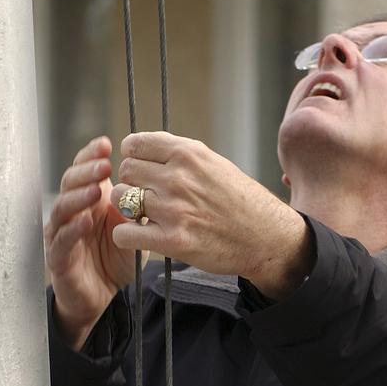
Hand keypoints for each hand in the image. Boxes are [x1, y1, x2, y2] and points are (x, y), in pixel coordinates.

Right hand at [44, 136, 136, 349]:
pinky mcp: (58, 258)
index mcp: (88, 200)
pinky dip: (73, 229)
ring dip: (78, 196)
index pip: (85, 169)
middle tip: (105, 164)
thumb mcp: (134, 228)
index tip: (108, 144)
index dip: (92, 155)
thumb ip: (139, 206)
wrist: (104, 294)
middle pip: (70, 182)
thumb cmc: (118, 257)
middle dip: (86, 171)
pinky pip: (61, 241)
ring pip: (62, 208)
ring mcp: (60, 234)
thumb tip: (158, 179)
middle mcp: (71, 212)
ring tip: (96, 189)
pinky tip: (86, 221)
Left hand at [111, 132, 312, 298]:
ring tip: (148, 216)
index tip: (143, 170)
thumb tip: (141, 148)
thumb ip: (179, 155)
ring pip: (120, 199)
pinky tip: (144, 236)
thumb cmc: (241, 201)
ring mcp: (173, 209)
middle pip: (125, 171)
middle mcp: (178, 178)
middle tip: (148, 196)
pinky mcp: (172, 240)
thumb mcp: (214, 164)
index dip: (133, 157)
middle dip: (132, 183)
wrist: (266, 237)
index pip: (134, 145)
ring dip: (129, 209)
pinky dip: (128, 236)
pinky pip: (124, 234)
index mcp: (188, 154)